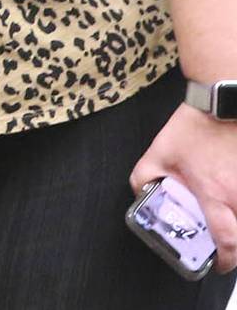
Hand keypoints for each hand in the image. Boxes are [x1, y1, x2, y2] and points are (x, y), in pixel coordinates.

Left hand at [130, 103, 236, 272]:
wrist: (221, 103)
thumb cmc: (194, 128)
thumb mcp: (159, 152)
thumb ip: (145, 176)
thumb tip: (141, 194)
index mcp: (214, 194)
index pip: (227, 241)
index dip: (225, 259)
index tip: (218, 264)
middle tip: (226, 247)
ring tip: (229, 223)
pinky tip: (234, 203)